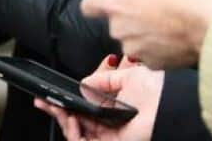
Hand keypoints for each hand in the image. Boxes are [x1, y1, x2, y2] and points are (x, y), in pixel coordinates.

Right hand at [33, 55, 160, 140]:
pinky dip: (73, 130)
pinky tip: (72, 118)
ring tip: (58, 108)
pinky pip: (83, 139)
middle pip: (74, 119)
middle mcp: (108, 121)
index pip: (81, 106)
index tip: (49, 95)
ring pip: (75, 130)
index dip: (64, 102)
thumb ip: (101, 80)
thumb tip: (83, 83)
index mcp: (111, 106)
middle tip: (43, 100)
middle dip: (55, 109)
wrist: (169, 103)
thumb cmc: (156, 90)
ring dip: (62, 119)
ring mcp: (108, 133)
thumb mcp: (123, 76)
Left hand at [80, 0, 211, 68]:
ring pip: (133, 38)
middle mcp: (119, 30)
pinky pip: (150, 53)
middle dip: (129, 14)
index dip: (97, 0)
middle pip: (115, 22)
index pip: (88, 6)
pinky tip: (174, 35)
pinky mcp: (153, 64)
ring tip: (167, 19)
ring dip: (144, 31)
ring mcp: (135, 49)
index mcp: (114, 5)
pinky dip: (159, 46)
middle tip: (153, 4)